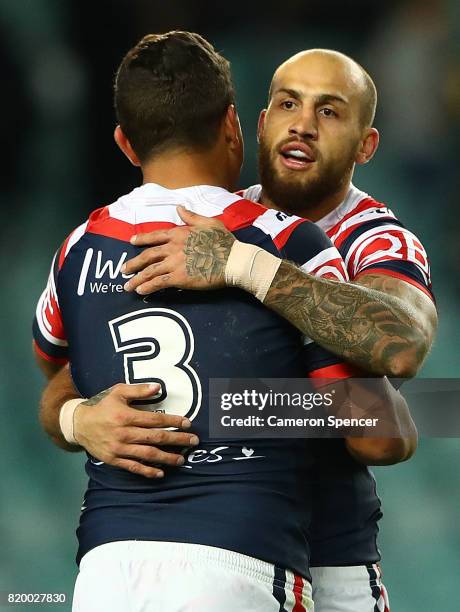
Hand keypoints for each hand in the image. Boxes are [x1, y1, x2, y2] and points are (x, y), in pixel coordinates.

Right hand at [74, 382, 199, 478]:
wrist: (79, 424)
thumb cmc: (102, 406)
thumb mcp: (118, 392)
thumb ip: (138, 390)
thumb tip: (158, 387)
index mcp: (127, 416)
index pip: (155, 420)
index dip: (173, 421)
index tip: (188, 423)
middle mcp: (124, 433)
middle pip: (156, 438)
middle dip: (177, 440)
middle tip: (193, 441)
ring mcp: (119, 448)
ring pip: (147, 454)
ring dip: (167, 457)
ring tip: (182, 459)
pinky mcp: (114, 460)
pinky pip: (133, 467)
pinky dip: (147, 471)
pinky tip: (160, 473)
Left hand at [123, 206, 234, 294]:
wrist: (233, 260)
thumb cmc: (224, 242)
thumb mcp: (209, 222)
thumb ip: (191, 216)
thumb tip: (179, 207)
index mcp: (179, 233)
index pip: (155, 235)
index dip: (142, 239)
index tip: (131, 242)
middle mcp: (173, 247)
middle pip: (147, 255)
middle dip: (133, 263)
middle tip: (123, 269)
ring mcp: (174, 263)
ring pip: (149, 271)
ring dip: (136, 279)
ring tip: (127, 286)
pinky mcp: (178, 277)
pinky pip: (158, 282)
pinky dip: (148, 287)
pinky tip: (140, 290)